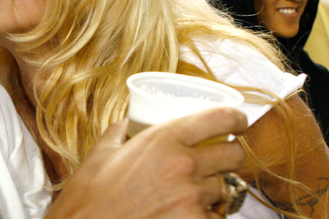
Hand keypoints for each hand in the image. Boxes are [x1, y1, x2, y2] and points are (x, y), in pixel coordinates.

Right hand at [45, 107, 247, 218]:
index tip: (238, 122)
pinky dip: (206, 215)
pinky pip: (216, 217)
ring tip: (193, 193)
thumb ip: (125, 130)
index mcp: (164, 139)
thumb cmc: (90, 193)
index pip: (220, 119)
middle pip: (234, 154)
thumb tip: (135, 120)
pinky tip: (186, 213)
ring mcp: (193, 199)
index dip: (237, 118)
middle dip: (231, 155)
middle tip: (220, 159)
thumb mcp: (104, 150)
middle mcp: (185, 165)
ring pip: (226, 188)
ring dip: (214, 189)